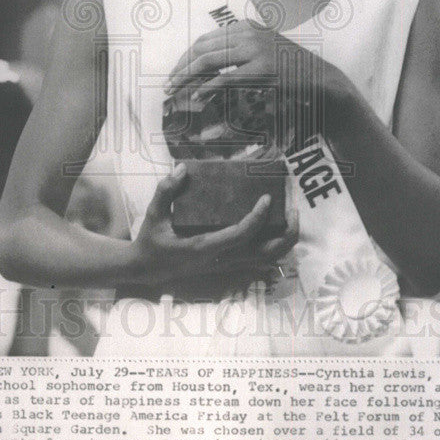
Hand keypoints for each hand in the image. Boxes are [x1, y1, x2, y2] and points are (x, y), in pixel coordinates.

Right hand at [131, 164, 297, 284]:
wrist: (146, 270)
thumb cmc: (151, 240)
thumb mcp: (153, 214)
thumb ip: (165, 191)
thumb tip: (181, 168)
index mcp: (204, 248)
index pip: (240, 235)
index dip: (257, 218)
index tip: (267, 197)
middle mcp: (220, 260)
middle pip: (265, 254)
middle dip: (285, 234)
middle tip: (293, 210)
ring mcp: (226, 266)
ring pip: (266, 261)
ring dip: (283, 242)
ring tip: (291, 218)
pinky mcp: (227, 267)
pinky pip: (258, 261)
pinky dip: (274, 248)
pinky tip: (277, 230)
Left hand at [165, 20, 347, 145]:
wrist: (321, 80)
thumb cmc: (290, 71)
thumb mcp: (263, 52)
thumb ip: (238, 52)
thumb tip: (204, 65)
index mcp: (247, 26)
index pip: (206, 39)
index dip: (186, 57)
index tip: (175, 73)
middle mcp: (250, 33)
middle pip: (203, 48)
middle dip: (181, 68)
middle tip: (168, 86)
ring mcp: (257, 49)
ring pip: (209, 61)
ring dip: (187, 78)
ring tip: (175, 92)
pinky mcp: (263, 69)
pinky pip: (226, 79)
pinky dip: (207, 89)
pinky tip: (198, 98)